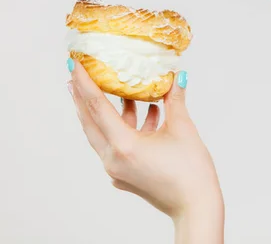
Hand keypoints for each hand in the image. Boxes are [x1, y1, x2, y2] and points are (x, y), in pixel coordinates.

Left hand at [67, 59, 223, 221]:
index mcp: (124, 145)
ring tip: (115, 89)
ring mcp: (116, 170)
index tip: (74, 63)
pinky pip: (115, 145)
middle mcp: (113, 159)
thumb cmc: (191, 173)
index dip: (84, 82)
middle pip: (90, 121)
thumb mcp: (183, 129)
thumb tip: (175, 77)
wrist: (196, 207)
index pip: (96, 106)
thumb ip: (174, 100)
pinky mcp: (124, 175)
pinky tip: (144, 113)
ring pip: (102, 133)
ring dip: (107, 111)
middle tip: (77, 73)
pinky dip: (124, 127)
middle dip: (83, 96)